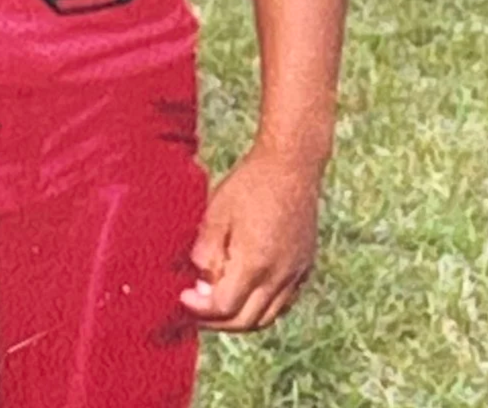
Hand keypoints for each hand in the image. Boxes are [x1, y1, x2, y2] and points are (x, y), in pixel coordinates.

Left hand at [178, 144, 323, 331]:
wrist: (291, 165)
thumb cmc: (250, 183)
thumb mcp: (217, 212)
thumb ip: (206, 250)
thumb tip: (200, 279)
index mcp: (255, 263)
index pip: (225, 307)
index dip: (200, 309)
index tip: (183, 296)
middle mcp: (279, 276)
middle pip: (246, 321)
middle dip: (217, 322)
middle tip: (195, 311)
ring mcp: (296, 274)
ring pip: (267, 317)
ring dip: (240, 320)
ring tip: (217, 306)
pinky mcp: (304, 267)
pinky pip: (282, 303)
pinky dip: (261, 308)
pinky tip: (245, 293)